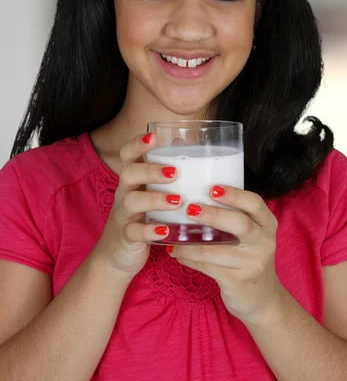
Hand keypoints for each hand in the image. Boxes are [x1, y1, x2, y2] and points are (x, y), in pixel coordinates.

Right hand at [92, 132, 180, 280]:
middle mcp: (125, 193)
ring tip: (177, 201)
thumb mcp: (149, 193)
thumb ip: (164, 173)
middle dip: (151, 170)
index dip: (137, 144)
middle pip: (129, 174)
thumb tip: (184, 144)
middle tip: (174, 172)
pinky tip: (165, 230)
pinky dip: (149, 231)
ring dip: (155, 199)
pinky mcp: (126, 237)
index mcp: (132, 180)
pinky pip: (134, 232)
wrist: (117, 255)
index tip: (153, 136)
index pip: (127, 155)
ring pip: (132, 202)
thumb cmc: (141, 217)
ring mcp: (124, 215)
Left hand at [167, 186, 281, 325]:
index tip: (213, 189)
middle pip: (240, 223)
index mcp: (267, 224)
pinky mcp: (238, 281)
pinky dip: (189, 258)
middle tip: (190, 208)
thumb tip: (197, 195)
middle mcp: (264, 242)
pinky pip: (208, 267)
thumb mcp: (252, 236)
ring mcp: (252, 263)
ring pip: (216, 250)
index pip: (255, 203)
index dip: (234, 195)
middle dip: (213, 214)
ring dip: (190, 243)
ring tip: (172, 236)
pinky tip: (177, 253)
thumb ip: (235, 217)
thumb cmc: (249, 258)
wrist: (262, 300)